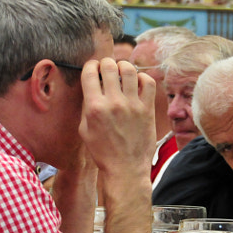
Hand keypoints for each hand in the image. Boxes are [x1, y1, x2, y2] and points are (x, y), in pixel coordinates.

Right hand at [79, 59, 155, 180]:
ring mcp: (132, 105)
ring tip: (121, 71)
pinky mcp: (147, 109)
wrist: (125, 168)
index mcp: (94, 107)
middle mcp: (113, 103)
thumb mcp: (84, 129)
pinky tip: (136, 82)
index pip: (90, 72)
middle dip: (106, 63)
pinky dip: (142, 77)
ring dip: (123, 66)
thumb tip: (91, 86)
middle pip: (110, 66)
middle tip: (107, 68)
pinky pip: (148, 82)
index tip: (93, 68)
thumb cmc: (102, 152)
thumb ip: (86, 105)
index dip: (90, 65)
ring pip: (129, 69)